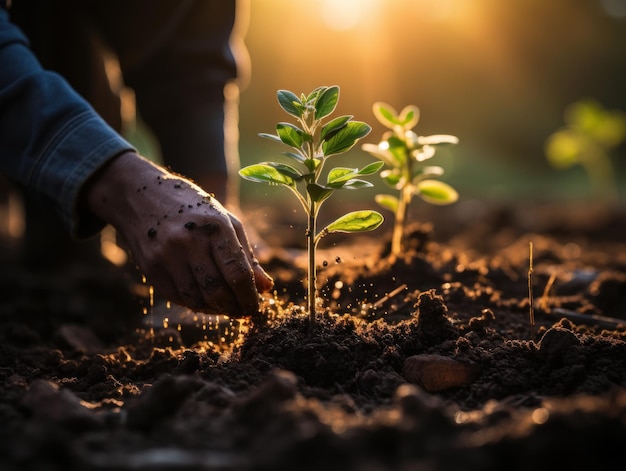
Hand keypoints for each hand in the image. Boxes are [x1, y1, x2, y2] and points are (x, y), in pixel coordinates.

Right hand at [84, 152, 272, 315]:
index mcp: (215, 226)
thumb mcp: (226, 222)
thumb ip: (247, 257)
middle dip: (235, 308)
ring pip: (197, 300)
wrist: (141, 196)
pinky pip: (178, 298)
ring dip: (216, 310)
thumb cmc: (194, 210)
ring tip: (226, 306)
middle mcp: (189, 241)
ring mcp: (167, 256)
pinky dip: (196, 304)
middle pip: (218, 291)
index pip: (238, 273)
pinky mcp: (150, 268)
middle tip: (243, 312)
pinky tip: (205, 300)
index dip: (250, 297)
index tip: (255, 306)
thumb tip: (267, 288)